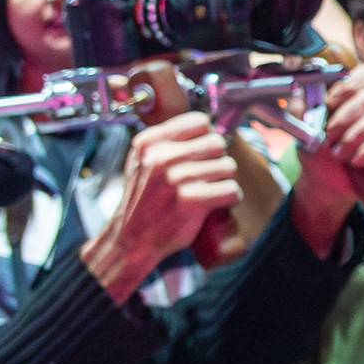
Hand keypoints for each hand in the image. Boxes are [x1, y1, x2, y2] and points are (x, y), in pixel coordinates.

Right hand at [85, 112, 245, 296]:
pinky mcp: (192, 201)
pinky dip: (230, 199)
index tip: (201, 153)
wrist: (131, 241)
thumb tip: (206, 124)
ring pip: (228, 166)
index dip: (206, 137)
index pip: (199, 122)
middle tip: (205, 176)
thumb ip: (166, 141)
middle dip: (217, 159)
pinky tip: (215, 204)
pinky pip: (232, 190)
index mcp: (149, 143)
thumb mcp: (142, 162)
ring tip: (207, 191)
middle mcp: (160, 157)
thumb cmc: (143, 200)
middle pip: (217, 142)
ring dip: (223, 180)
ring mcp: (176, 178)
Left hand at [299, 57, 363, 231]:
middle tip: (328, 138)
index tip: (328, 104)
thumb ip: (299, 109)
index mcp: (352, 93)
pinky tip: (356, 159)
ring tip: (338, 153)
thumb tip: (299, 91)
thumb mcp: (302, 130)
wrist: (325, 180)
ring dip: (354, 137)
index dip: (349, 87)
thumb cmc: (316, 149)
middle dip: (344, 119)